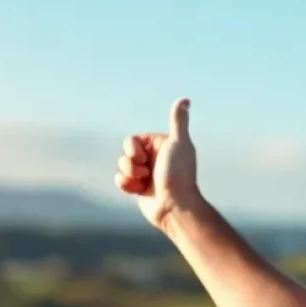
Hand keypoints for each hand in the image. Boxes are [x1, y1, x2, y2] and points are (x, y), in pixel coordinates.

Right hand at [115, 98, 200, 229]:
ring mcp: (146, 174)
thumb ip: (178, 122)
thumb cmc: (178, 175)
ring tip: (146, 183)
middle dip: (131, 162)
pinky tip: (139, 192)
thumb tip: (185, 100)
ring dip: (130, 174)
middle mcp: (153, 159)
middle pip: (125, 152)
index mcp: (160, 146)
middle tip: (147, 172)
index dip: (134, 149)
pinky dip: (126, 185)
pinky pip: (120, 180)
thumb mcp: (179, 143)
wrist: (174, 207)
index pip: (132, 140)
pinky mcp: (139, 189)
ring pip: (122, 166)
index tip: (147, 157)